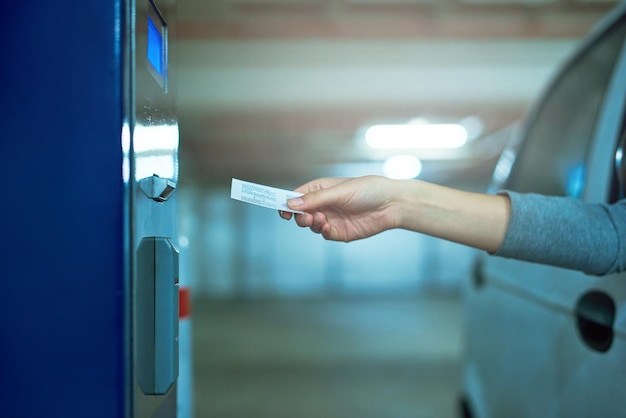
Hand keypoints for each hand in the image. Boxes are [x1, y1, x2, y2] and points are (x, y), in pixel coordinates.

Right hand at [279, 176, 398, 241]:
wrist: (392, 204)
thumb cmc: (369, 190)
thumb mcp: (340, 191)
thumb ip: (316, 198)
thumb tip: (291, 203)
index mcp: (322, 188)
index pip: (298, 195)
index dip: (288, 202)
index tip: (281, 209)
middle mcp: (324, 204)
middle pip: (301, 212)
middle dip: (299, 216)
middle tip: (304, 217)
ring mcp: (331, 218)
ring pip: (310, 224)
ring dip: (311, 223)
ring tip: (320, 219)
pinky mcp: (340, 232)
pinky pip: (324, 234)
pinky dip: (322, 231)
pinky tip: (326, 227)